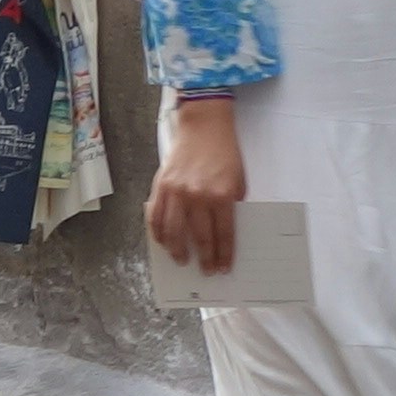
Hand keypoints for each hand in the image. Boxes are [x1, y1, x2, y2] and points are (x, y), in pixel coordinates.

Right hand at [145, 97, 249, 274]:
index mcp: (222, 195)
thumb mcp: (239, 179)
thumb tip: (224, 233)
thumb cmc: (224, 152)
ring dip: (177, 251)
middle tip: (206, 270)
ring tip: (182, 260)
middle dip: (204, 257)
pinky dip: (158, 232)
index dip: (224, 254)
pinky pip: (156, 217)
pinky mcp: (161, 186)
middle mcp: (198, 196)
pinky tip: (163, 241)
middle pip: (200, 237)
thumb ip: (231, 205)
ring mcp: (177, 192)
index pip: (223, 234)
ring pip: (173, 232)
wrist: (205, 125)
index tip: (223, 267)